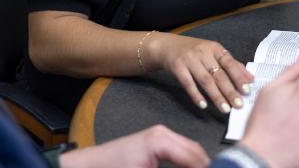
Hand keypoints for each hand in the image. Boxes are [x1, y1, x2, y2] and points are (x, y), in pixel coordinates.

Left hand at [59, 125, 208, 167]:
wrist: (91, 166)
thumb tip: (197, 167)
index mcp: (161, 140)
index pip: (196, 158)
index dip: (208, 166)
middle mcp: (162, 134)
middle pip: (197, 152)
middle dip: (206, 164)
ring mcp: (160, 136)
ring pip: (191, 152)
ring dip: (198, 163)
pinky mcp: (156, 143)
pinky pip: (181, 152)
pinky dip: (190, 163)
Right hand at [146, 33, 253, 112]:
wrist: (165, 46)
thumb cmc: (192, 51)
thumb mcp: (212, 52)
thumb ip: (231, 64)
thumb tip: (250, 78)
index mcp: (214, 48)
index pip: (229, 63)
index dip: (238, 77)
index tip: (247, 90)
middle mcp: (202, 52)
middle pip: (218, 74)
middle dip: (229, 91)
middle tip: (238, 105)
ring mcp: (189, 59)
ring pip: (205, 80)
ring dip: (216, 96)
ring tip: (225, 109)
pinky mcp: (177, 66)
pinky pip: (188, 83)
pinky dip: (196, 95)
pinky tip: (203, 105)